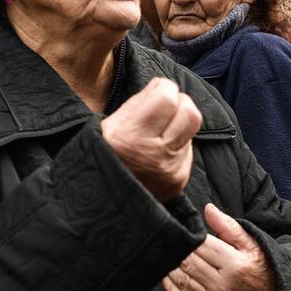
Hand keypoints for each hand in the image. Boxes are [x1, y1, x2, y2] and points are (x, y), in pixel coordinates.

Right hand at [101, 78, 201, 201]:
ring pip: (192, 131)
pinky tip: (158, 150)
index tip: (157, 90)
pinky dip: (177, 144)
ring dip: (178, 123)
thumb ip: (138, 103)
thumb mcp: (107, 126)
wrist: (98, 205)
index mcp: (133, 137)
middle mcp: (157, 155)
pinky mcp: (179, 181)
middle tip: (165, 105)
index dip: (164, 88)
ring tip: (157, 130)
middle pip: (190, 113)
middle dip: (180, 102)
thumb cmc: (99, 159)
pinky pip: (188, 151)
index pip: (168, 98)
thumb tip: (161, 85)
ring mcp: (171, 170)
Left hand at [162, 204, 279, 290]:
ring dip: (170, 265)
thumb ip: (228, 226)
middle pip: (186, 261)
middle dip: (177, 248)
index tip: (181, 226)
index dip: (188, 234)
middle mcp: (222, 286)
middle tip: (170, 237)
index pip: (199, 245)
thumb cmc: (264, 270)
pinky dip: (170, 286)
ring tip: (169, 253)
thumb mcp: (252, 244)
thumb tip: (208, 208)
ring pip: (180, 279)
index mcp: (234, 264)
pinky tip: (167, 274)